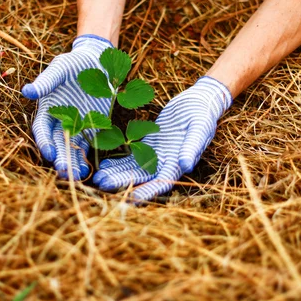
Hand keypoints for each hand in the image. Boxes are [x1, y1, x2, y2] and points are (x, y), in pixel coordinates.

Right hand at [22, 35, 112, 179]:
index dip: (44, 142)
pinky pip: (88, 145)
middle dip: (60, 158)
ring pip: (72, 148)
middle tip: (65, 173)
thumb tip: (26, 91)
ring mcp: (76, 125)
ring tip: (76, 177)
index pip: (42, 129)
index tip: (49, 153)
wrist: (97, 60)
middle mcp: (59, 120)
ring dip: (73, 163)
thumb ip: (46, 82)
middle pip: (57, 143)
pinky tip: (87, 170)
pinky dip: (86, 157)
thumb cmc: (74, 63)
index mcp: (47, 109)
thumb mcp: (60, 69)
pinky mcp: (92, 127)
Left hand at [93, 76, 231, 201]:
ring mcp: (156, 156)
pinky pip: (132, 157)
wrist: (199, 102)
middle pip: (141, 178)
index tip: (131, 199)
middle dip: (122, 183)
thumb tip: (186, 166)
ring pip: (133, 169)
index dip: (146, 191)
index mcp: (179, 164)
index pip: (161, 182)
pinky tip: (103, 166)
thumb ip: (192, 147)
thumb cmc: (203, 115)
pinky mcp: (149, 145)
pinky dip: (118, 162)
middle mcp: (166, 164)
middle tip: (102, 185)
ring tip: (98, 179)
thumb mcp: (200, 129)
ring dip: (116, 175)